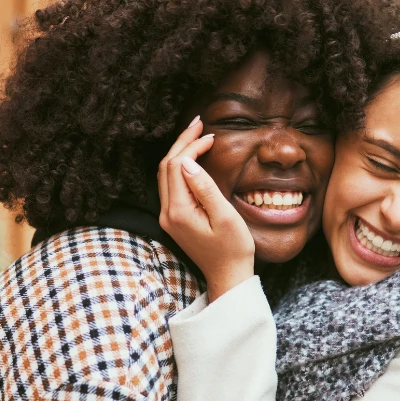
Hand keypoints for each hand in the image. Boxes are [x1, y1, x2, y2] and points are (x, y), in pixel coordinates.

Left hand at [158, 118, 254, 300]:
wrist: (228, 276)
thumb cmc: (233, 249)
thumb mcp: (225, 217)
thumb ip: (206, 188)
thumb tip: (189, 162)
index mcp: (179, 212)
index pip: (178, 166)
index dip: (192, 146)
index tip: (211, 136)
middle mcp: (168, 214)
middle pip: (166, 166)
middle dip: (182, 143)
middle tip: (199, 123)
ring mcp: (169, 217)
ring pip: (166, 175)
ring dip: (179, 153)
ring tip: (196, 135)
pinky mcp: (174, 220)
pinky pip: (171, 185)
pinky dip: (180, 167)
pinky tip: (192, 158)